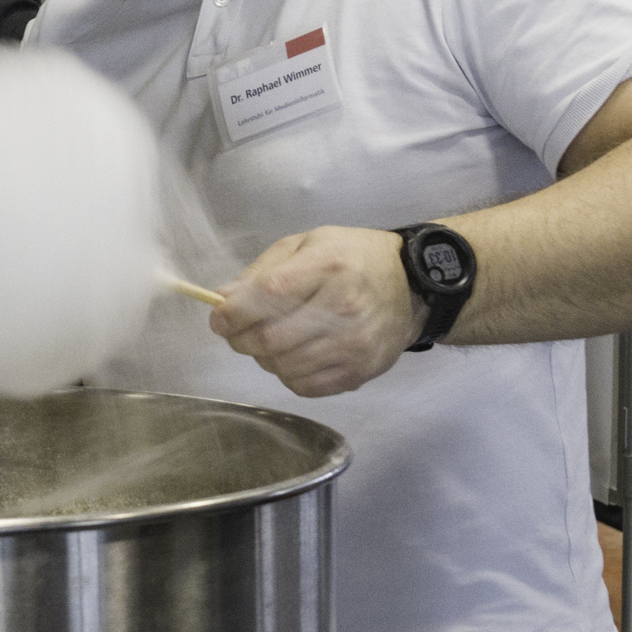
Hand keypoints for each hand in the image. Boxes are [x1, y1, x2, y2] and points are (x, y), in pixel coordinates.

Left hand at [208, 227, 424, 397]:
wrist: (413, 287)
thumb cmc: (354, 259)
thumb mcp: (308, 244)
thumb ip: (263, 271)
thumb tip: (224, 300)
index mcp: (329, 266)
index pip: (268, 295)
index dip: (234, 313)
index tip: (219, 318)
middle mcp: (345, 307)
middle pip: (271, 338)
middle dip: (241, 339)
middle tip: (237, 332)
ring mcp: (355, 344)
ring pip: (283, 366)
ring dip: (263, 358)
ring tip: (269, 341)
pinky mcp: (360, 372)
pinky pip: (304, 386)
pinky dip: (287, 374)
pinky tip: (293, 356)